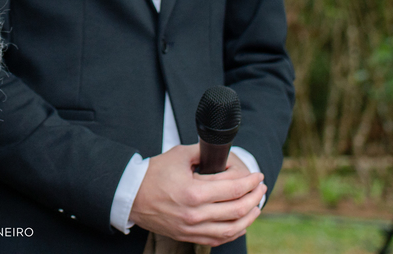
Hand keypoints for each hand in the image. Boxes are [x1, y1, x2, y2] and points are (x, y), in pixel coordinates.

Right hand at [128, 144, 265, 245]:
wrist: (131, 195)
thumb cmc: (154, 173)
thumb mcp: (179, 156)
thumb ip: (203, 153)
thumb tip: (223, 152)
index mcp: (194, 193)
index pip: (233, 189)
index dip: (250, 182)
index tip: (257, 176)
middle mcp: (195, 214)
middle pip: (237, 210)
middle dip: (255, 197)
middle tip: (261, 188)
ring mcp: (192, 229)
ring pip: (232, 229)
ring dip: (249, 217)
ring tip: (256, 205)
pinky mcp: (188, 236)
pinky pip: (219, 239)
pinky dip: (235, 232)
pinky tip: (241, 223)